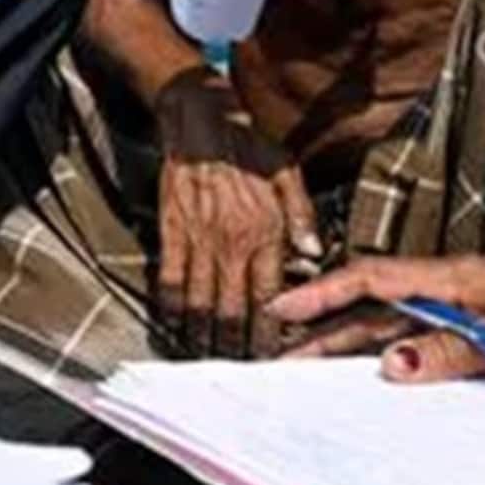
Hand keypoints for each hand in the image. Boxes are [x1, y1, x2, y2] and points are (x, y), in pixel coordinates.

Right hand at [155, 73, 321, 358]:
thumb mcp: (288, 170)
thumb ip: (302, 214)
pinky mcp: (171, 232)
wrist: (198, 116)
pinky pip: (171, 281)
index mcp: (265, 229)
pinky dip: (174, 309)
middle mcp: (232, 241)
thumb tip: (313, 254)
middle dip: (237, 345)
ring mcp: (198, 239)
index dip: (271, 329)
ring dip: (206, 336)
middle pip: (234, 309)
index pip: (271, 294)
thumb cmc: (246, 141)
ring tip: (209, 357)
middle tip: (239, 367)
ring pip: (202, 303)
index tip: (273, 351)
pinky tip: (177, 326)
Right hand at [268, 254, 484, 380]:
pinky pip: (419, 339)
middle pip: (373, 306)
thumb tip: (392, 364)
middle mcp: (451, 289)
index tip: (284, 309)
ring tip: (310, 368)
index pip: (374, 279)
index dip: (325, 294)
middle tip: (282, 355)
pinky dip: (388, 353)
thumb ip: (452, 352)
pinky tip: (373, 374)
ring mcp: (461, 308)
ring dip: (349, 343)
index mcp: (455, 278)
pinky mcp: (475, 328)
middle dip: (324, 327)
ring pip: (391, 324)